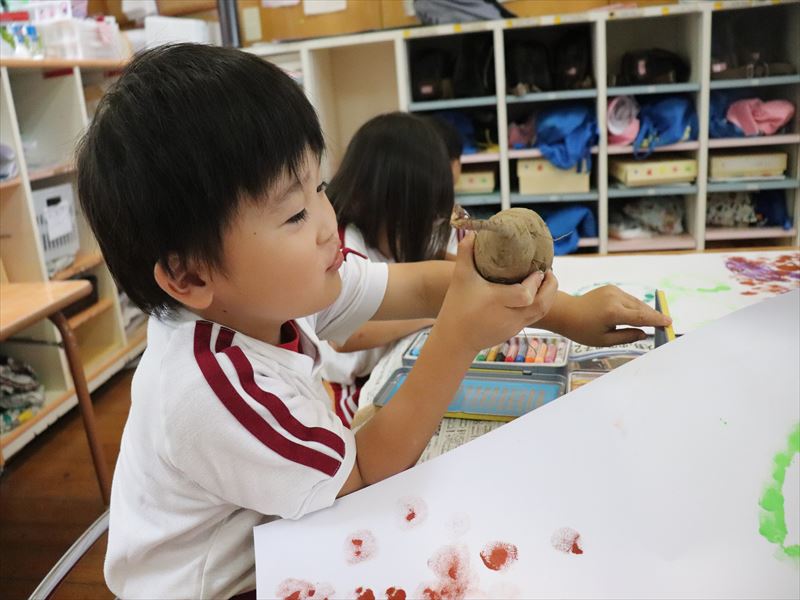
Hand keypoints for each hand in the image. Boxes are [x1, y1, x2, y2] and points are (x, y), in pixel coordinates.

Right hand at [435, 233, 558, 353]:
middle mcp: (508, 316)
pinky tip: (535, 293)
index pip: (525, 294)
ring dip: (548, 296)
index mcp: (496, 301)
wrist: (455, 339)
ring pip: (541, 313)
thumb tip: (472, 233)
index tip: (537, 270)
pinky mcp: (514, 332)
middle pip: (541, 305)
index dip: (535, 282)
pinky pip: (534, 317)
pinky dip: (539, 305)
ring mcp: (513, 326)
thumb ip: (466, 253)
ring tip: (546, 280)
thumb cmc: (456, 306)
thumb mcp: (460, 277)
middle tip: (549, 272)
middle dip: (550, 287)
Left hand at [553, 285, 671, 346]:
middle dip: (654, 316)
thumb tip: (644, 334)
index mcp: (613, 313)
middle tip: (666, 323)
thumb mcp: (604, 340)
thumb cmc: (582, 330)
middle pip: (641, 308)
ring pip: (636, 302)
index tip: (669, 322)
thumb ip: (627, 337)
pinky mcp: (611, 288)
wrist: (566, 312)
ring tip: (655, 320)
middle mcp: (614, 298)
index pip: (641, 317)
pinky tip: (639, 314)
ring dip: (645, 310)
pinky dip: (635, 306)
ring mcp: (613, 291)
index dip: (656, 320)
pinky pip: (628, 298)